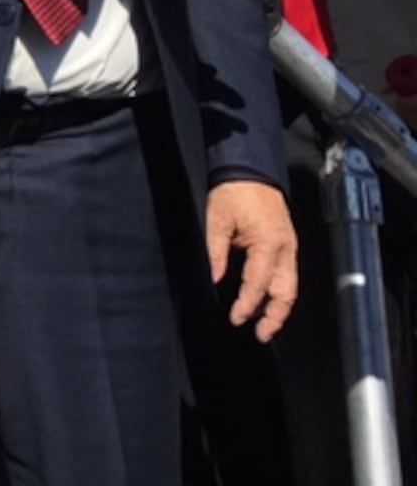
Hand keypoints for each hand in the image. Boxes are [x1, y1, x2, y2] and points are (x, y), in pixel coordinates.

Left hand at [206, 180, 297, 342]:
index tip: (235, 319)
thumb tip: (214, 280)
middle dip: (275, 316)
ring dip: (278, 306)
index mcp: (269, 243)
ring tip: (265, 324)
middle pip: (286, 292)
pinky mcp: (287, 243)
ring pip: (290, 286)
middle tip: (261, 334)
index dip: (247, 305)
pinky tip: (266, 300)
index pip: (258, 284)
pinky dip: (278, 290)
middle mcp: (285, 248)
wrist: (249, 169)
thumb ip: (216, 253)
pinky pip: (286, 274)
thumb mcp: (216, 220)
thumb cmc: (233, 191)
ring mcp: (289, 246)